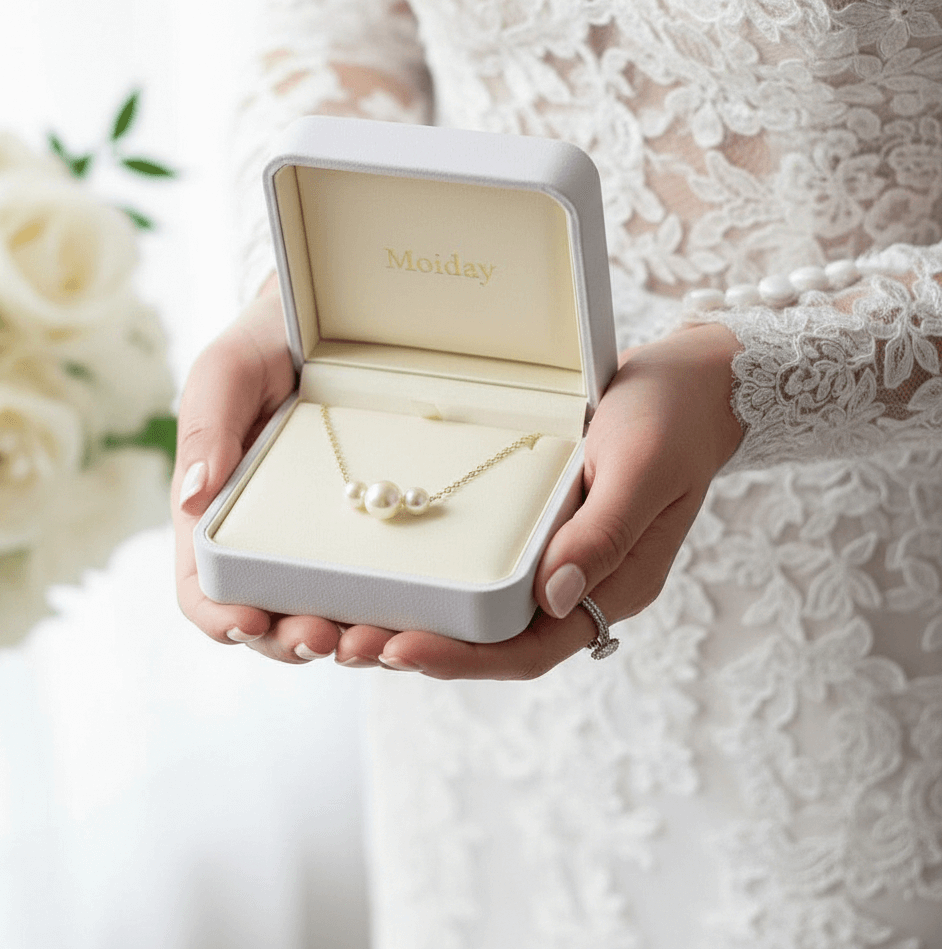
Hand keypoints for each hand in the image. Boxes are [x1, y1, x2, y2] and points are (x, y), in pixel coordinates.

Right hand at [172, 278, 346, 661]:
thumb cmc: (263, 344)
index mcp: (214, 515)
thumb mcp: (226, 371)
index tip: (251, 622)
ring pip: (317, 617)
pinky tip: (405, 616)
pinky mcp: (359, 538)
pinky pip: (366, 591)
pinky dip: (379, 615)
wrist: (326, 327)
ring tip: (372, 641)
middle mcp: (261, 542)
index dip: (219, 618)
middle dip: (290, 641)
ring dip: (339, 642)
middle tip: (329, 638)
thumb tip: (192, 499)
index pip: (202, 587)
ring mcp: (311, 545)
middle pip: (263, 622)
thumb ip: (205, 426)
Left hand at [322, 323, 743, 677]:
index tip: (398, 648)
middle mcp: (585, 588)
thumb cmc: (672, 418)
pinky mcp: (548, 535)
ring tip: (352, 625)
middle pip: (498, 646)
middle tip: (349, 644)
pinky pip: (490, 577)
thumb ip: (601, 535)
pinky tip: (397, 578)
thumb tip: (552, 600)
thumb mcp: (641, 466)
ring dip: (424, 624)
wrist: (691, 384)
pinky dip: (443, 586)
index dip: (463, 658)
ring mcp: (565, 564)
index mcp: (615, 587)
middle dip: (425, 650)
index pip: (530, 649)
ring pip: (488, 619)